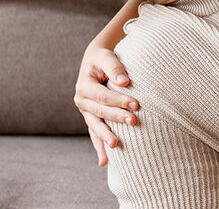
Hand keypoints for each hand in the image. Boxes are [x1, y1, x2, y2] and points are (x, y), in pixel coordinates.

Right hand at [73, 46, 139, 165]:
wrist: (96, 60)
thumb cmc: (103, 57)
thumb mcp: (107, 56)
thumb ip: (115, 68)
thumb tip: (124, 81)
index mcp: (84, 85)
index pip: (103, 96)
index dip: (119, 101)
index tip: (136, 104)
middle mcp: (81, 100)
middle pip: (100, 112)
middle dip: (117, 118)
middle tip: (134, 122)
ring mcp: (85, 111)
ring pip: (95, 126)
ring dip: (105, 136)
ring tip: (115, 145)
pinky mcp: (91, 118)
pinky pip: (94, 134)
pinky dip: (99, 147)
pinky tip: (104, 161)